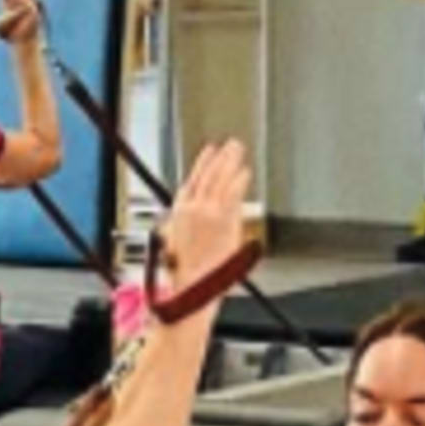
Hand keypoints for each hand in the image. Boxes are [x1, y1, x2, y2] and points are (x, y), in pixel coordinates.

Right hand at [158, 137, 252, 293]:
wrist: (194, 280)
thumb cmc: (188, 268)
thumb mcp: (178, 239)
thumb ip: (191, 221)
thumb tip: (202, 212)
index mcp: (180, 211)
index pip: (192, 179)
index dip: (202, 163)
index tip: (210, 151)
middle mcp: (194, 207)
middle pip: (208, 175)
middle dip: (220, 157)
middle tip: (231, 144)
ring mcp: (209, 211)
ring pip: (220, 180)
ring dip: (230, 162)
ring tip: (239, 151)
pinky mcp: (224, 218)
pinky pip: (233, 193)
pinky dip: (239, 180)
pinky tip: (245, 171)